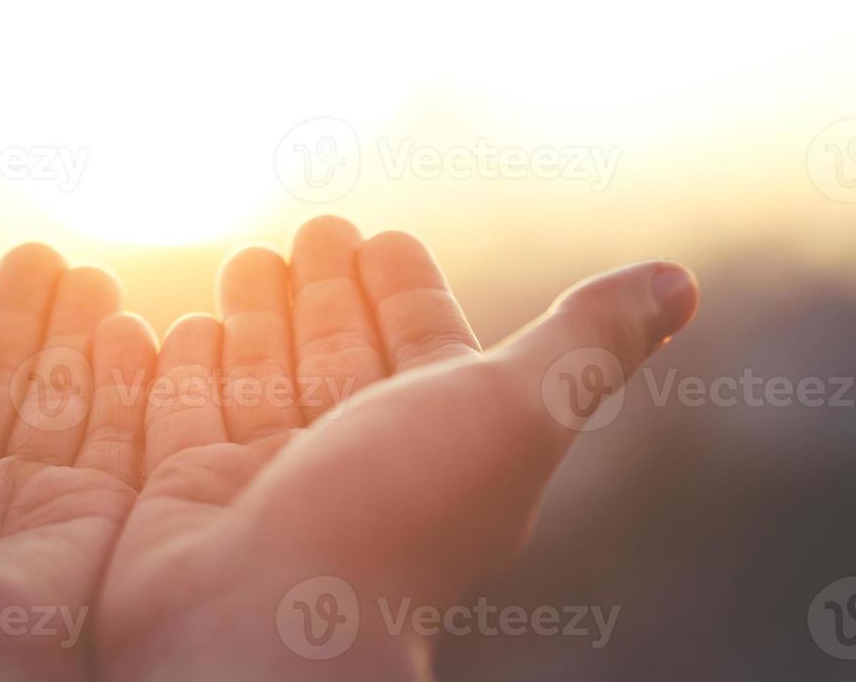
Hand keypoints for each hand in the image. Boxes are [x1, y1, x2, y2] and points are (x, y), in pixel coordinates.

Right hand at [96, 217, 698, 680]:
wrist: (266, 629)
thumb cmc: (396, 515)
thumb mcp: (515, 411)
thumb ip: (587, 342)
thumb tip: (682, 281)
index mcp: (435, 442)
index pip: (423, 346)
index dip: (408, 291)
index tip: (385, 238)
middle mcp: (352, 463)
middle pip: (337, 356)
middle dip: (327, 291)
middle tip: (312, 230)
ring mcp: (264, 482)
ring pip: (259, 377)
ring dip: (255, 316)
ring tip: (248, 257)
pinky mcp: (185, 496)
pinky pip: (182, 413)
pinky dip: (183, 366)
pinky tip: (179, 326)